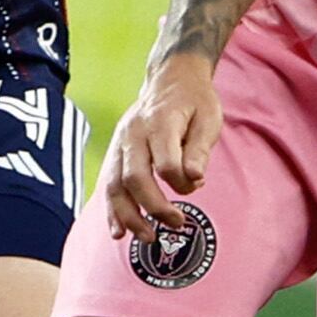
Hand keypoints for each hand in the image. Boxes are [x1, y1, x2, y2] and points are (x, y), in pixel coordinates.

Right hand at [100, 51, 222, 236]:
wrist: (171, 79)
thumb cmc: (195, 102)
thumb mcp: (208, 119)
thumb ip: (199, 149)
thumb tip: (194, 178)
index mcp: (159, 121)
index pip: (166, 162)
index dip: (182, 182)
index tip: (197, 184)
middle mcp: (133, 133)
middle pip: (135, 178)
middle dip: (154, 207)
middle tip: (178, 224)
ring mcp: (120, 143)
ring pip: (115, 185)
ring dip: (128, 216)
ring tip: (147, 237)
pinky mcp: (115, 153)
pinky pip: (108, 185)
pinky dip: (112, 211)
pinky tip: (118, 232)